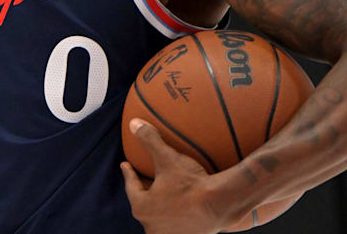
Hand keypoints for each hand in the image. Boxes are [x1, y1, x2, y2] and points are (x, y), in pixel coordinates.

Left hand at [121, 118, 225, 233]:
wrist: (220, 206)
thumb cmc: (191, 184)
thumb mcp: (168, 158)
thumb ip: (149, 140)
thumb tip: (134, 124)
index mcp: (142, 207)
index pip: (131, 187)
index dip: (129, 174)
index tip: (126, 165)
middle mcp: (152, 225)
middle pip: (144, 203)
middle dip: (144, 191)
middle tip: (145, 178)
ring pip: (160, 215)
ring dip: (161, 204)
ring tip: (165, 193)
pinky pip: (177, 222)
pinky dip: (176, 212)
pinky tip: (183, 205)